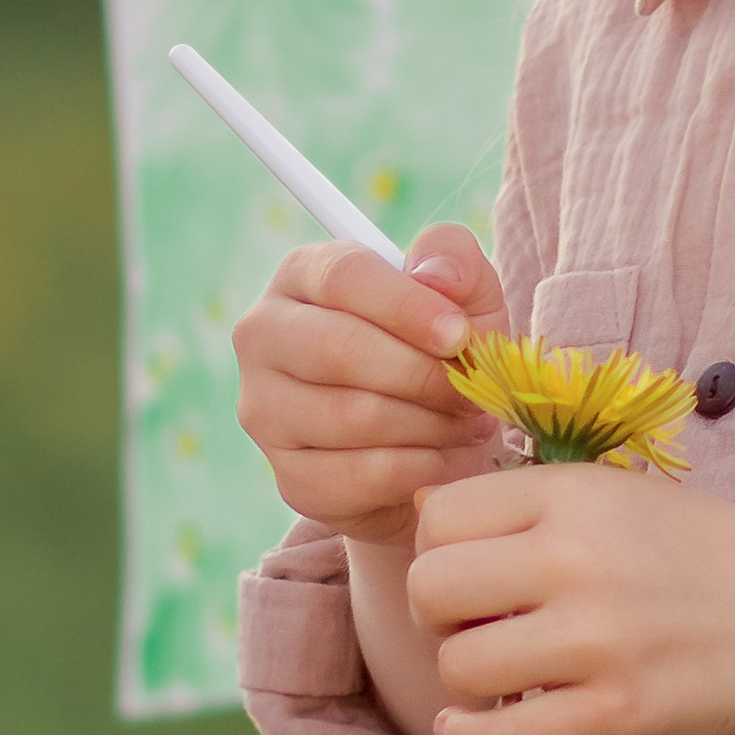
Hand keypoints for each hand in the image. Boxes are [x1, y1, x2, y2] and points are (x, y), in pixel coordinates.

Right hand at [231, 224, 510, 544]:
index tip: (459, 334)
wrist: (435, 441)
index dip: (406, 305)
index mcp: (303, 274)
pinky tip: (443, 455)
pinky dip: (421, 467)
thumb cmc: (441, 351)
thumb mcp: (464, 294)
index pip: (343, 276)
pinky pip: (364, 473)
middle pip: (337, 349)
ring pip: (353, 416)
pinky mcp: (291, 476)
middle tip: (470, 389)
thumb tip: (436, 274)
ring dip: (429, 423)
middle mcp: (265, 336)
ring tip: (463, 421)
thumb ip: (454, 259)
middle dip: (422, 373)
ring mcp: (266, 410)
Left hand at [410, 458, 734, 734]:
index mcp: (575, 496)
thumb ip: (525, 500)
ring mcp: (599, 643)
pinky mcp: (617, 717)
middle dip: (437, 617)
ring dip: (466, 679)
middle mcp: (580, 560)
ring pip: (458, 668)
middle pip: (429, 590)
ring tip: (505, 673)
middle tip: (478, 627)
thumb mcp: (617, 495)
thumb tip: (417, 511)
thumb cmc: (697, 554)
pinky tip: (476, 727)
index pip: (438, 517)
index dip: (438, 549)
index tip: (473, 572)